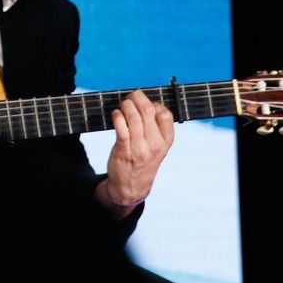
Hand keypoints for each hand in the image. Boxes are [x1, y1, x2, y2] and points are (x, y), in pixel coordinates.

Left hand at [102, 89, 174, 208]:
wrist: (131, 186)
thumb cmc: (144, 162)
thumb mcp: (158, 148)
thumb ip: (157, 129)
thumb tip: (148, 103)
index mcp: (166, 141)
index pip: (166, 114)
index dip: (155, 103)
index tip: (146, 104)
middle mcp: (155, 144)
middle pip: (148, 111)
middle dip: (138, 98)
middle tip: (131, 96)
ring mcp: (139, 148)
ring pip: (134, 117)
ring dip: (126, 105)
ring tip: (123, 104)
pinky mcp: (123, 150)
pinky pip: (121, 128)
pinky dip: (117, 116)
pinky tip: (116, 114)